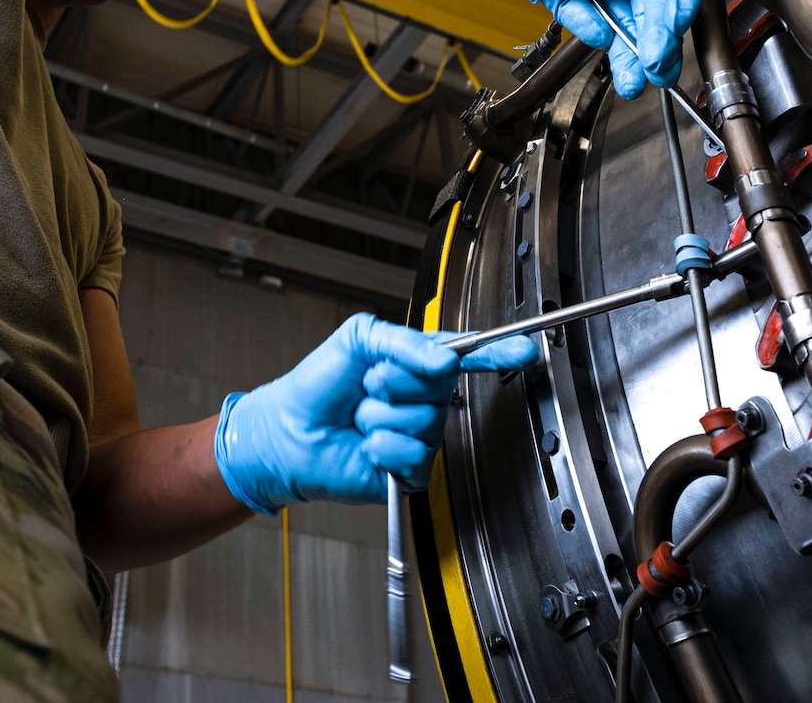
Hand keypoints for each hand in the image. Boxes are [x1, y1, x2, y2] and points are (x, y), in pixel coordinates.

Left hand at [212, 314, 539, 512]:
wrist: (287, 431)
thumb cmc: (318, 384)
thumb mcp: (358, 339)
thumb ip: (404, 342)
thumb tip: (444, 358)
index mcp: (416, 365)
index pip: (467, 355)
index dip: (498, 352)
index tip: (524, 349)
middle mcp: (425, 401)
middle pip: (442, 386)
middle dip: (397, 380)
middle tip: (369, 384)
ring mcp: (419, 436)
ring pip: (426, 422)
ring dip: (382, 415)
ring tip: (361, 416)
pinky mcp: (410, 470)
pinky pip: (416, 456)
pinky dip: (383, 448)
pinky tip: (366, 446)